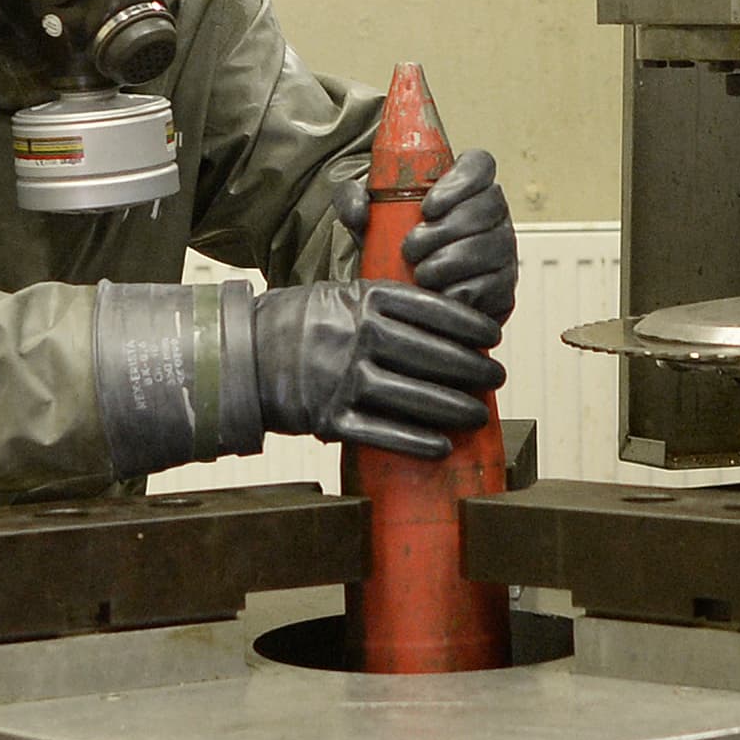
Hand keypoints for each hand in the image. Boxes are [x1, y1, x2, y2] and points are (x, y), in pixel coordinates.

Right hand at [250, 280, 501, 458]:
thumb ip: (384, 303)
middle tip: (496, 376)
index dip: (469, 324)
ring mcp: (342, 379)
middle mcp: (357, 337)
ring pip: (413, 396)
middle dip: (471, 369)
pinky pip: (382, 433)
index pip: (431, 310)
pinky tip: (442, 445)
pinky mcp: (328, 418)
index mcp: (363, 300)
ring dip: (454, 407)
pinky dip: (416, 441)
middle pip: (430, 354)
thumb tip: (443, 321)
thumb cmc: (299, 323)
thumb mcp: (340, 294)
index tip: (492, 336)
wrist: (242, 357)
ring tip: (479, 412)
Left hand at [325, 148, 518, 322]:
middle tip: (411, 247)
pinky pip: (490, 286)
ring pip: (489, 248)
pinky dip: (458, 292)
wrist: (403, 297)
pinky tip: (439, 293)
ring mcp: (503, 251)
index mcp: (466, 187)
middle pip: (486, 207)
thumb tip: (358, 208)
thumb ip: (352, 200)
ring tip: (421, 272)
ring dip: (448, 262)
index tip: (427, 206)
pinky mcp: (503, 289)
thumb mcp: (368, 221)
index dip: (460, 181)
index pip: (479, 163)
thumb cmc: (392, 250)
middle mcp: (492, 215)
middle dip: (444, 230)